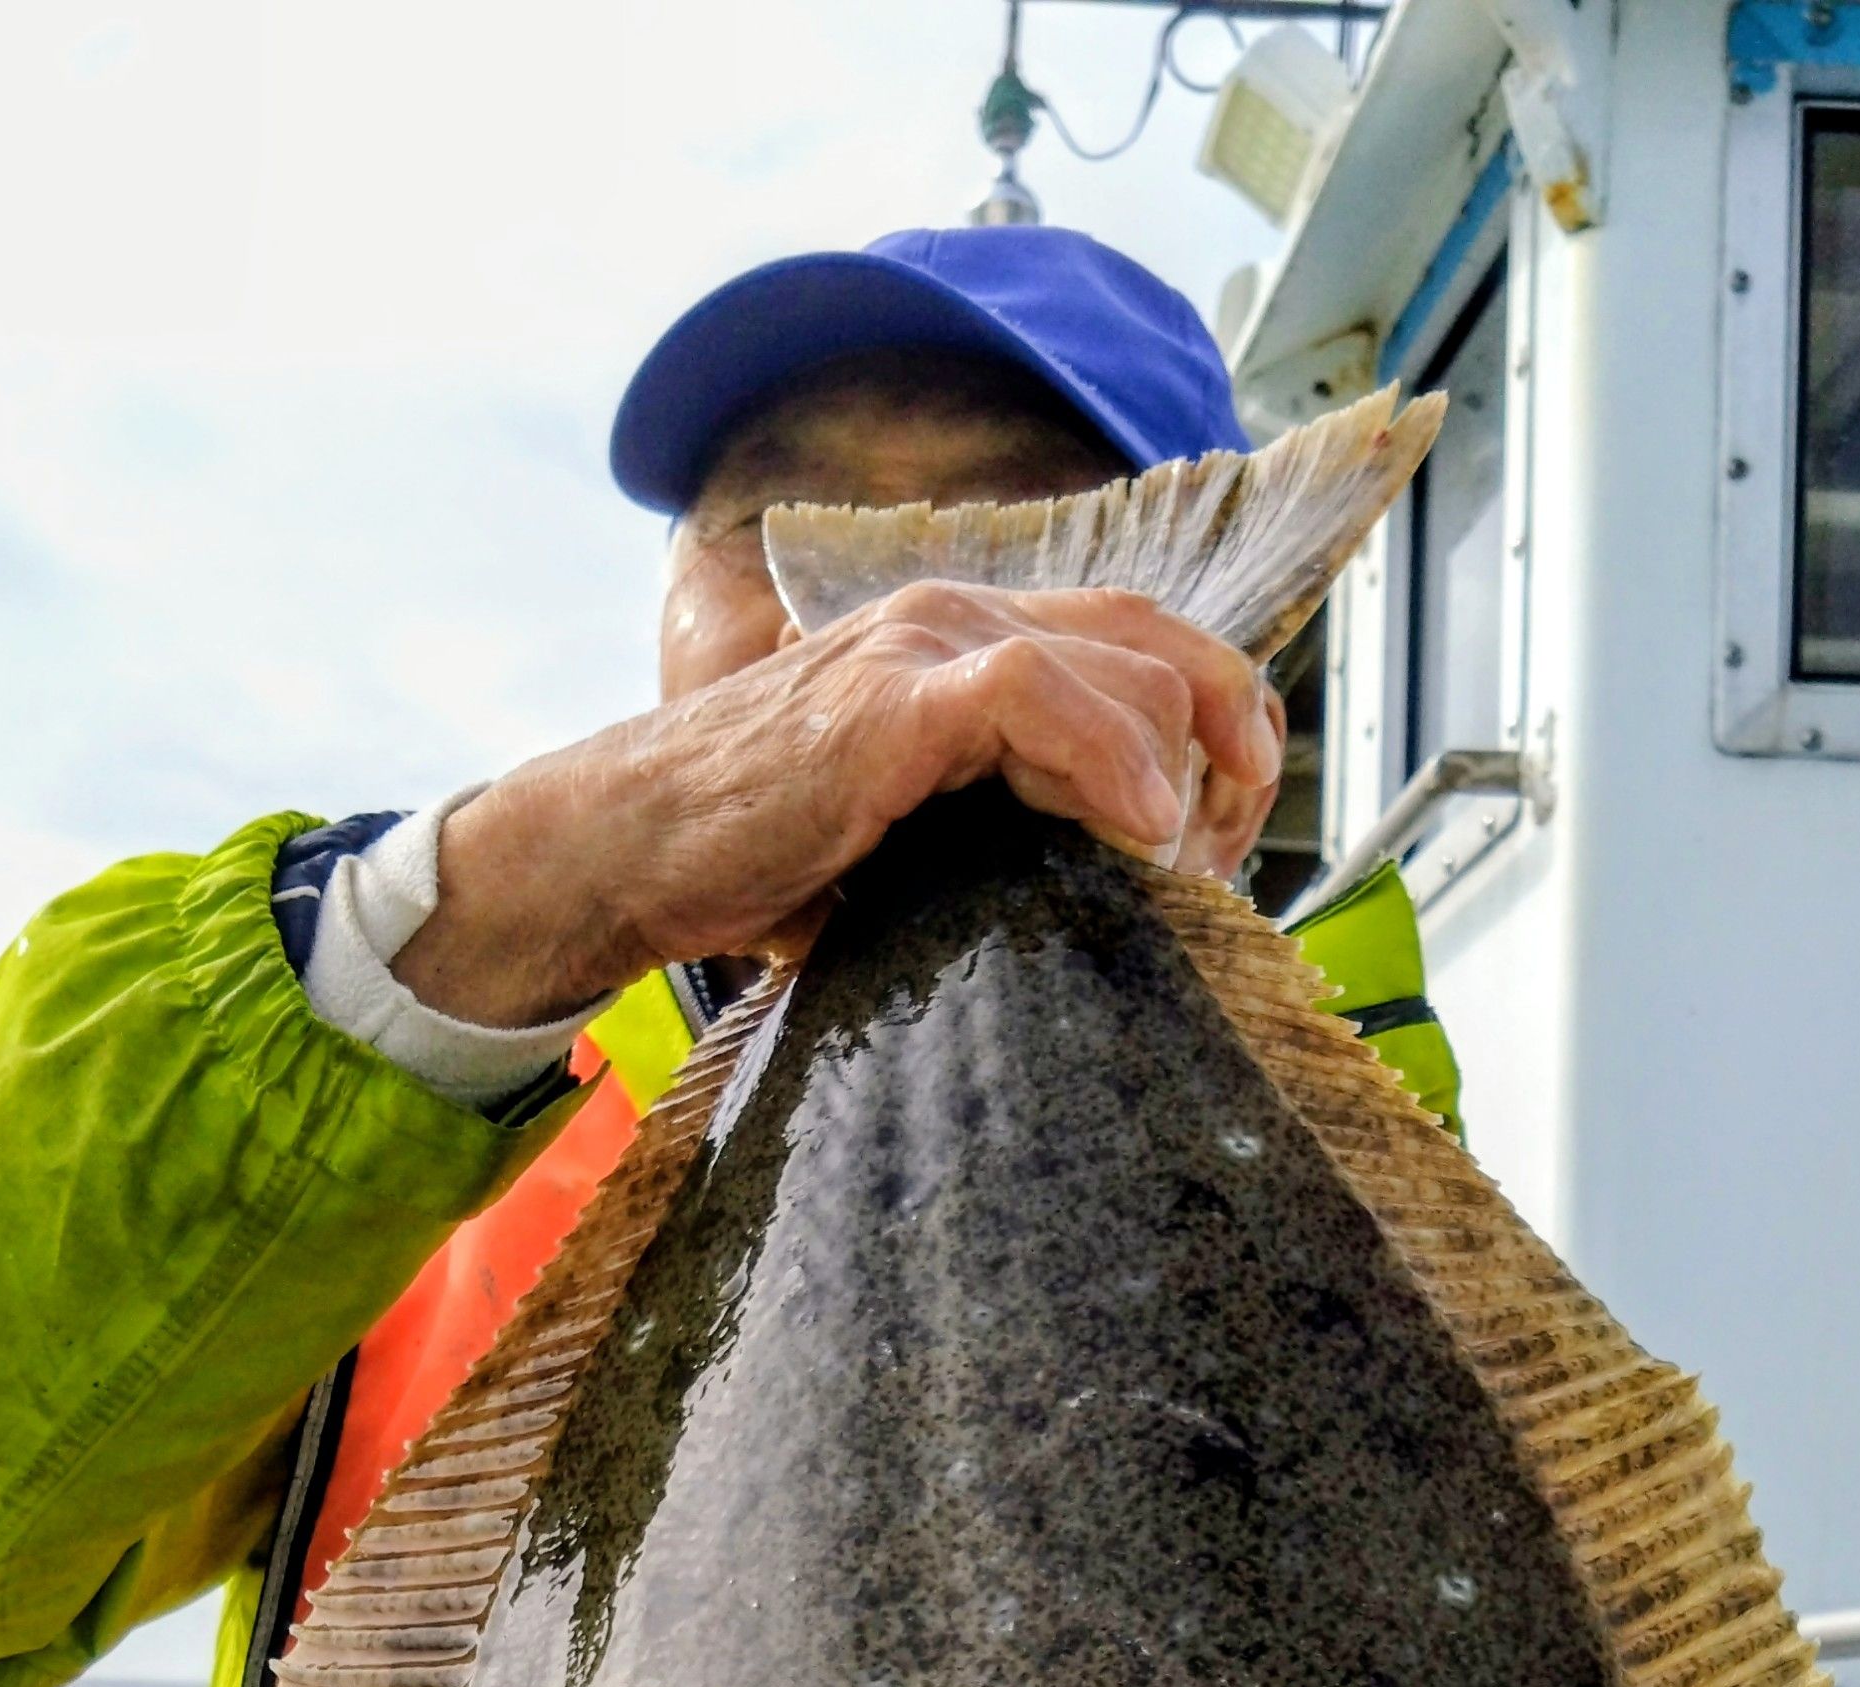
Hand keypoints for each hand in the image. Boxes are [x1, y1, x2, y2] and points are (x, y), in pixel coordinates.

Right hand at [398, 586, 1285, 1029]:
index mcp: (974, 641)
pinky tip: (1135, 829)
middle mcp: (960, 618)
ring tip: (1172, 870)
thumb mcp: (919, 834)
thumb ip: (1008, 826)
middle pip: (1164, 649)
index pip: (1151, 643)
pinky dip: (1108, 757)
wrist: (625, 849)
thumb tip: (1118, 894)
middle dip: (1225, 760)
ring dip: (1178, 775)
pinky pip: (1033, 694)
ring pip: (1122, 667)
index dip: (1223, 727)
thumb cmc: (760, 854)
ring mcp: (923, 648)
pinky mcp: (890, 701)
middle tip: (1220, 869)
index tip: (1234, 834)